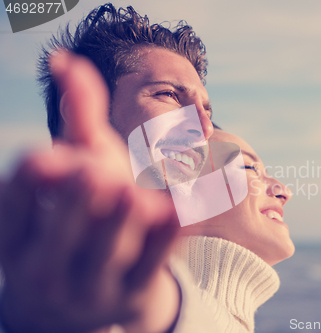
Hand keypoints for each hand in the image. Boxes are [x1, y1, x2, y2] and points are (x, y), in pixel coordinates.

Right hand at [0, 51, 178, 332]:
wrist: (95, 292)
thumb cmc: (83, 211)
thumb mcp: (79, 166)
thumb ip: (79, 115)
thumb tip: (66, 59)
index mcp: (17, 241)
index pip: (17, 204)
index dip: (31, 181)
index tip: (43, 159)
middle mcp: (47, 270)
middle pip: (64, 231)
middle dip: (78, 202)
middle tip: (93, 177)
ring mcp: (93, 288)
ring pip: (110, 249)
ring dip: (123, 223)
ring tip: (134, 197)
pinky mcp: (135, 292)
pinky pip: (153, 261)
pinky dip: (168, 236)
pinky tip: (183, 209)